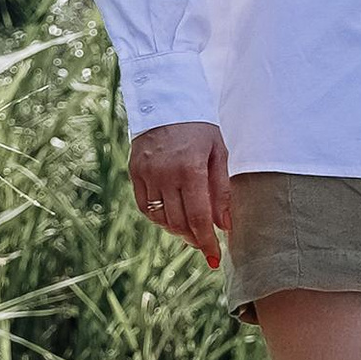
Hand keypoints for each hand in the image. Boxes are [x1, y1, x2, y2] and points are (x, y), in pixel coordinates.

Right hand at [130, 122, 230, 267]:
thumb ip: (222, 191)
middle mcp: (165, 174)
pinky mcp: (135, 172)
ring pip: (161, 218)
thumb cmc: (200, 127)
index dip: (207, 242)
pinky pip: (146, 206)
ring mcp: (147, 174)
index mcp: (190, 169)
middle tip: (206, 244)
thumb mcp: (219, 153)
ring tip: (192, 231)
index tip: (215, 258)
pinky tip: (172, 218)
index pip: (199, 217)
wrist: (166, 100)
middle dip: (195, 238)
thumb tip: (225, 225)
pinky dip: (160, 218)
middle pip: (179, 222)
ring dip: (178, 230)